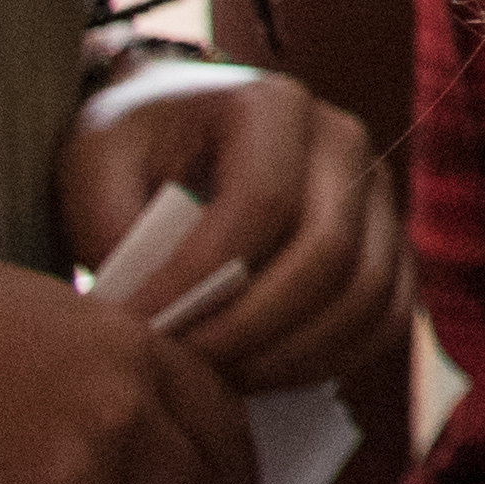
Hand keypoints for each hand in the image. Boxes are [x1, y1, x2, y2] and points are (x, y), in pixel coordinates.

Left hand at [55, 64, 409, 394]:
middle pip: (328, 252)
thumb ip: (107, 224)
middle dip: (249, 328)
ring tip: (217, 379)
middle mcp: (345, 140)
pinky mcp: (389, 244)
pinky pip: (386, 318)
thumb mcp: (95, 163)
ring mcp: (378, 193)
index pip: (263, 202)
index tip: (140, 331)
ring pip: (367, 293)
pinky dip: (331, 360)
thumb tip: (145, 306)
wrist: (183, 129)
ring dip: (290, 355)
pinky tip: (262, 373)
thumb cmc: (136, 149)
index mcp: (273, 104)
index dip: (201, 279)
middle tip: (182, 371)